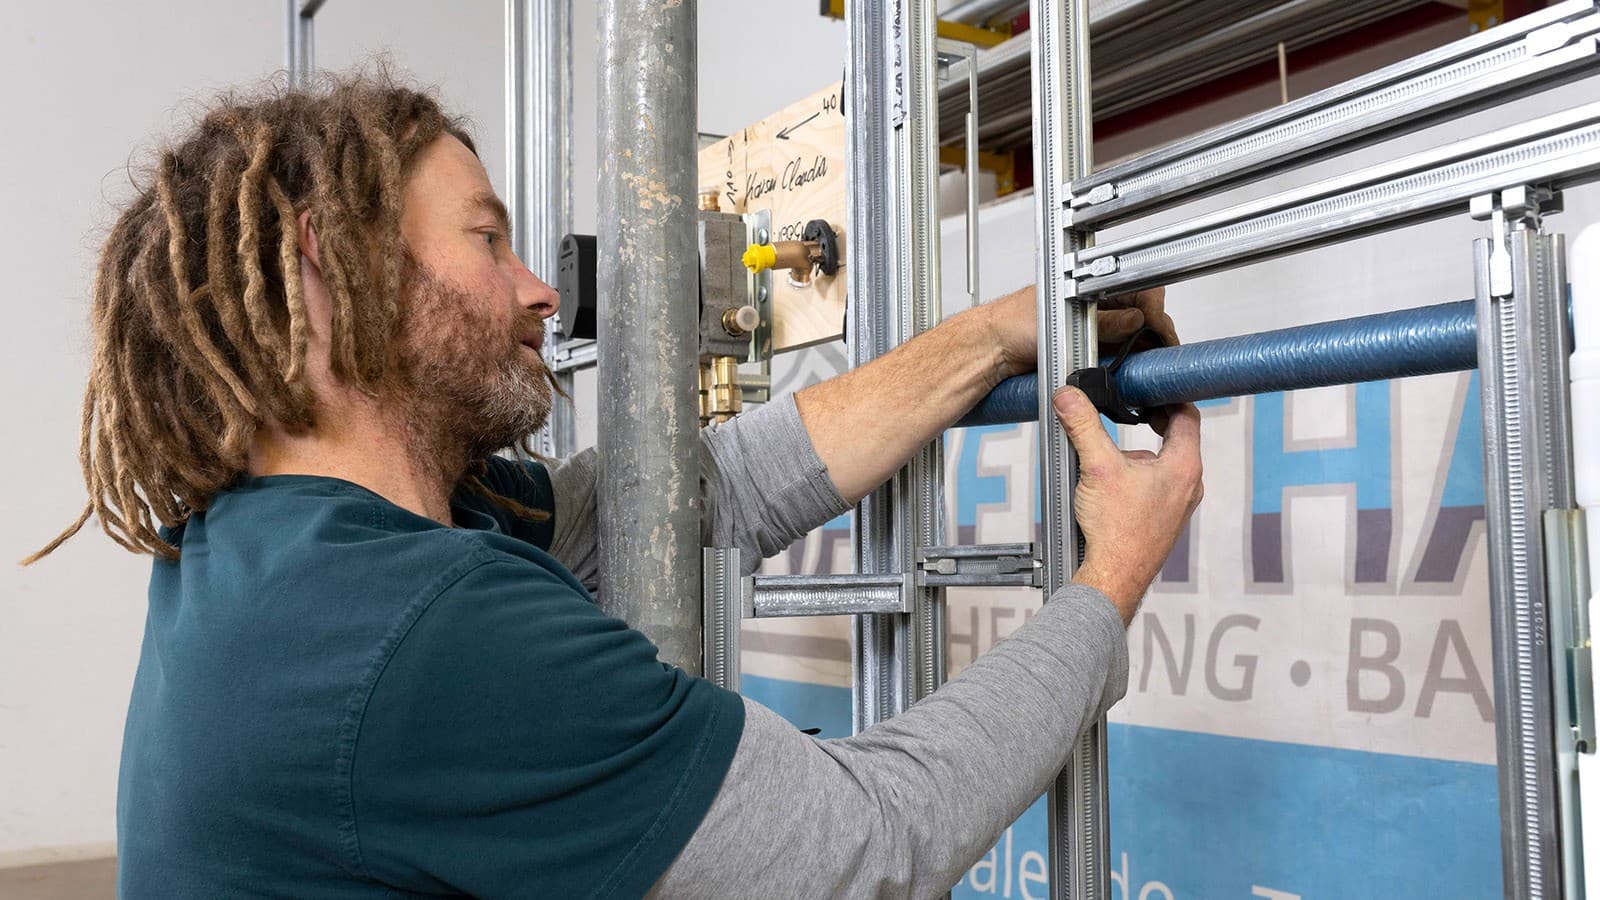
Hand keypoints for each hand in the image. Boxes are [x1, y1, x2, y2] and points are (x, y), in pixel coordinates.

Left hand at [980, 286, 1176, 382]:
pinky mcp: (1084, 352)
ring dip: (1141, 348)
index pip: (1139, 292)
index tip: (1159, 330)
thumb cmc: (1011, 323)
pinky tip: (1129, 369)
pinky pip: (1114, 355)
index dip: (1154, 311)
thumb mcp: (1063, 319)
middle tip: (1160, 350)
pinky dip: (1125, 361)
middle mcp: (1094, 307)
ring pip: (1131, 337)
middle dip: (1153, 331)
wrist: (990, 349)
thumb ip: (1103, 321)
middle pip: (1140, 316)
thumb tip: (1136, 320)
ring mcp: (1090, 330)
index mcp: (1091, 287)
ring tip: (1147, 360)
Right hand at [1053, 386, 1202, 624]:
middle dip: (1149, 423)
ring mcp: (1176, 506)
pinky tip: (1107, 487)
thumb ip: (1083, 426)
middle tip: (1129, 411)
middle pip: (1175, 440)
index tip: (1149, 388)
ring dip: (1137, 455)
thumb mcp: (1096, 467)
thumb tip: (1070, 397)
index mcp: (1184, 467)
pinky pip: (1152, 488)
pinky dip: (1134, 478)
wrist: (1114, 578)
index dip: (1168, 396)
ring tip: (1108, 456)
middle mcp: (1187, 486)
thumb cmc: (1117, 532)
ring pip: (1161, 466)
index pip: (1187, 416)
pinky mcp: (1161, 521)